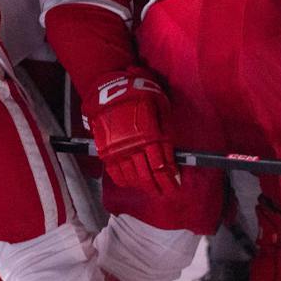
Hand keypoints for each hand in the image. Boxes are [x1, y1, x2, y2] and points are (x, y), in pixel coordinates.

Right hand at [84, 67, 177, 193]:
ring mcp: (118, 150)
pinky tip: (131, 183)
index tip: (175, 185)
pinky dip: (124, 181)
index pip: (163, 165)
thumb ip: (165, 126)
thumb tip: (171, 148)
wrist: (106, 89)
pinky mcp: (105, 150)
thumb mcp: (160, 103)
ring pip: (133, 177)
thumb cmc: (137, 92)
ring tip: (151, 190)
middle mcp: (135, 146)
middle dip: (159, 186)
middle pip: (149, 175)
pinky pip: (115, 173)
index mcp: (150, 135)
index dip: (170, 178)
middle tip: (165, 192)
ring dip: (143, 185)